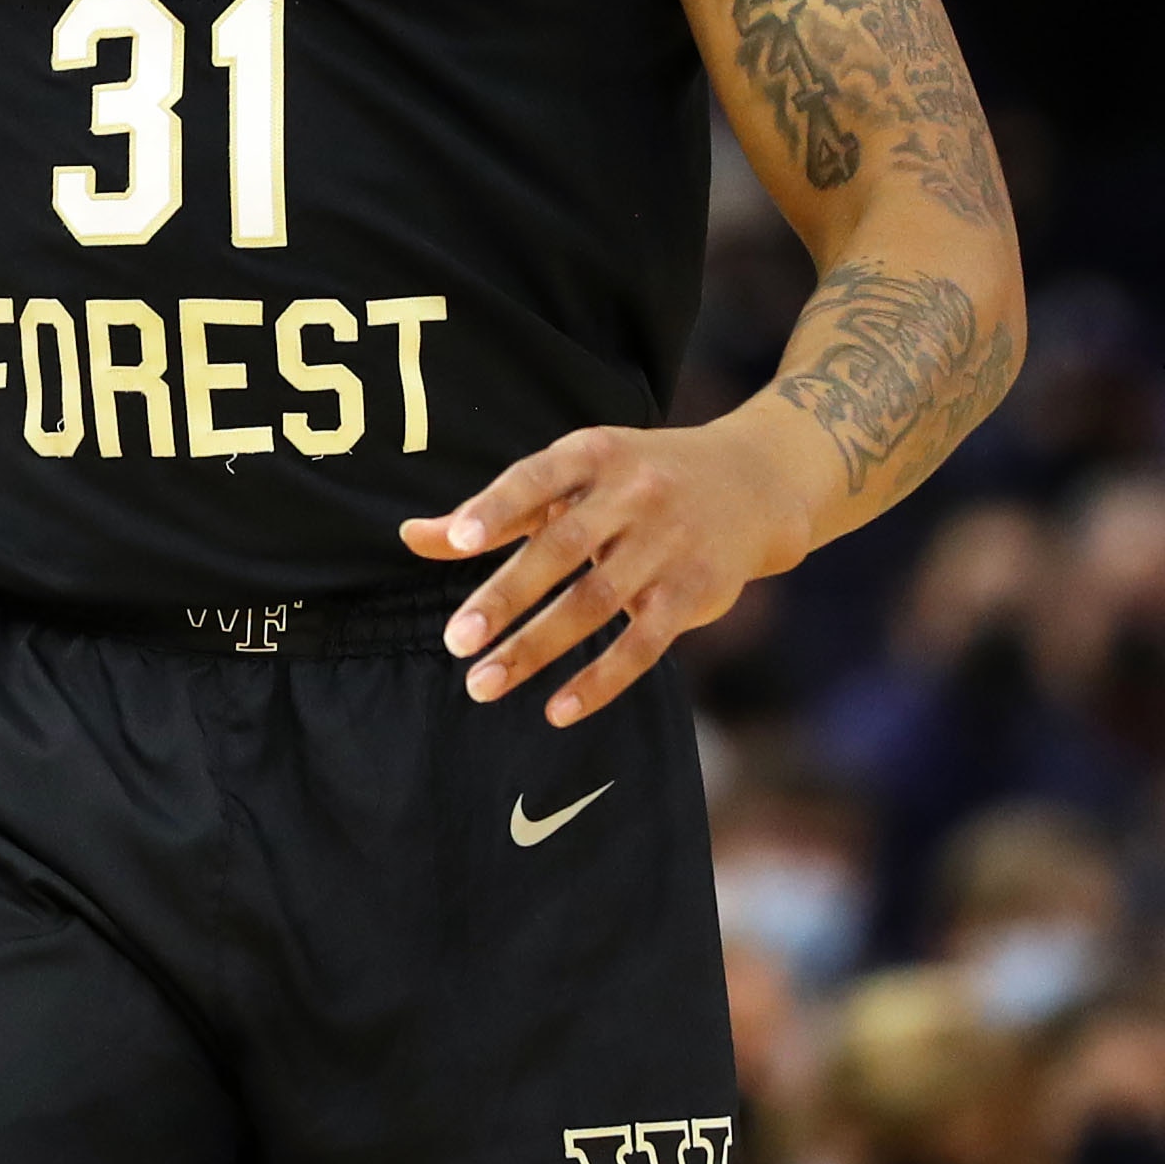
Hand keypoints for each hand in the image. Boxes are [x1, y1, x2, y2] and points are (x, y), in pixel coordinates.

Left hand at [400, 413, 814, 722]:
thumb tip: (412, 537)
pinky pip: (643, 644)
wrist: (752, 483)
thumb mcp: (572, 478)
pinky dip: (600, 680)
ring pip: (596, 602)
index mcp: (593, 454)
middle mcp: (633, 494)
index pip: (537, 478)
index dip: (498, 507)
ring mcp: (666, 544)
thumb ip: (496, 512)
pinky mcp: (693, 592)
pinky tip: (557, 708)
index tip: (458, 539)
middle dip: (506, 596)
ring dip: (537, 647)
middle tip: (456, 641)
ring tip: (482, 683)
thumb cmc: (635, 481)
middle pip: (561, 548)